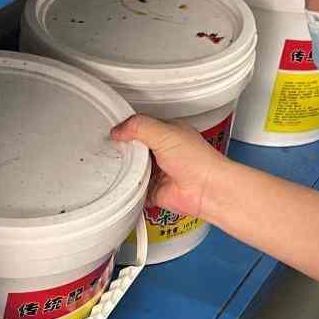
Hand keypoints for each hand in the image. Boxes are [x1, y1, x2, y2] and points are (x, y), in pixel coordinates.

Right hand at [110, 114, 230, 219]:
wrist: (206, 190)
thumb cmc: (197, 161)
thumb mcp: (164, 133)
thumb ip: (139, 127)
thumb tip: (118, 130)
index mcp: (168, 133)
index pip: (142, 127)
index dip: (127, 128)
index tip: (112, 131)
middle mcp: (164, 152)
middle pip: (136, 149)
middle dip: (124, 151)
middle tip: (111, 151)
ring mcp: (160, 172)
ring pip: (134, 170)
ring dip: (126, 171)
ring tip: (115, 168)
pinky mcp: (155, 191)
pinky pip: (136, 191)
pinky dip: (130, 190)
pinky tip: (123, 186)